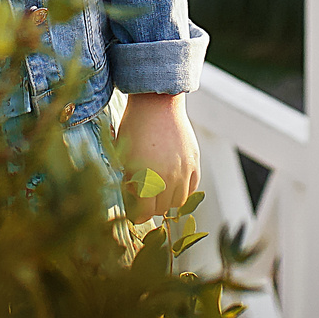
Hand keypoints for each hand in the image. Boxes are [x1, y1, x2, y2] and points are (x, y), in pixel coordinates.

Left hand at [115, 91, 200, 220]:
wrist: (157, 102)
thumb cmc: (134, 128)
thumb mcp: (124, 156)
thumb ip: (129, 181)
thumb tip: (133, 198)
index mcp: (146, 179)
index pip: (143, 213)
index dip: (136, 214)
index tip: (133, 211)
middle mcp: (168, 179)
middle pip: (161, 209)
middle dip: (150, 206)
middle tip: (142, 197)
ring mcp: (184, 171)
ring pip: (178, 201)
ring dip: (167, 199)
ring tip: (158, 189)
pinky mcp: (194, 162)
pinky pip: (192, 187)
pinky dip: (183, 188)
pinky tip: (172, 180)